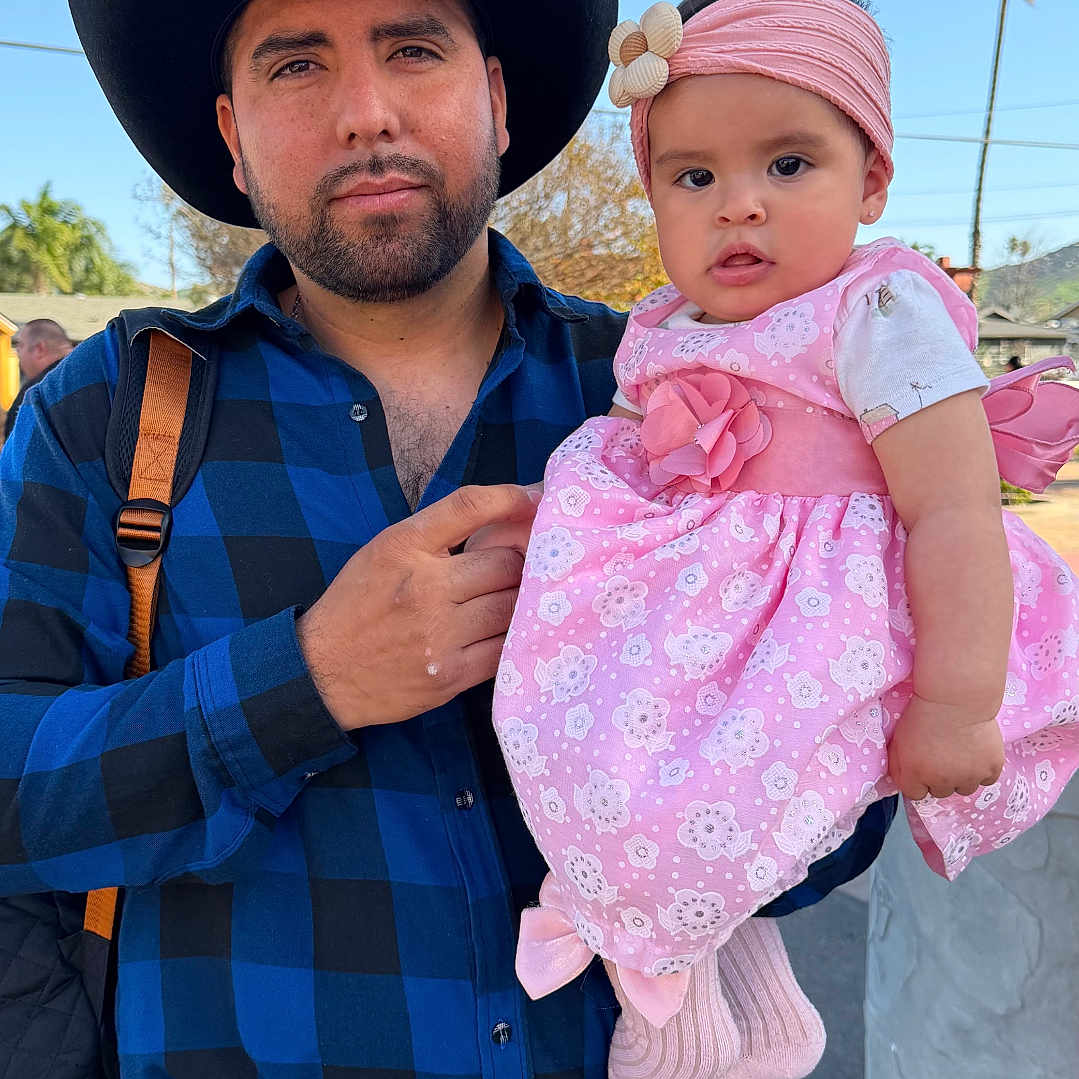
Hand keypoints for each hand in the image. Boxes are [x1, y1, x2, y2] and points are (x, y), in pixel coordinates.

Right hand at [297, 484, 538, 729]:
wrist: (323, 673)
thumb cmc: (359, 604)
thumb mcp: (385, 551)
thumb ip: (438, 533)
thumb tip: (505, 512)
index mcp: (403, 546)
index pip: (469, 506)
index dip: (511, 498)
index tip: (535, 499)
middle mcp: (424, 586)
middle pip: (506, 563)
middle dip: (518, 563)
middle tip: (519, 569)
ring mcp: (439, 633)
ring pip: (511, 606)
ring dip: (518, 602)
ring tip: (510, 601)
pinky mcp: (451, 674)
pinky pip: (504, 648)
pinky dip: (510, 638)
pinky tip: (502, 633)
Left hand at [887, 693, 1004, 800]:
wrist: (955, 699)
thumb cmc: (923, 713)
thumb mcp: (898, 739)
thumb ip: (898, 764)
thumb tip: (902, 778)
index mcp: (915, 774)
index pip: (914, 794)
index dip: (917, 779)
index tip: (921, 767)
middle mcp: (942, 782)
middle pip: (940, 792)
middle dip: (939, 778)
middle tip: (942, 755)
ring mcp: (968, 777)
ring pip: (964, 789)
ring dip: (962, 776)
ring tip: (960, 753)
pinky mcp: (991, 769)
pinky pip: (986, 779)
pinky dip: (983, 769)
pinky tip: (976, 752)